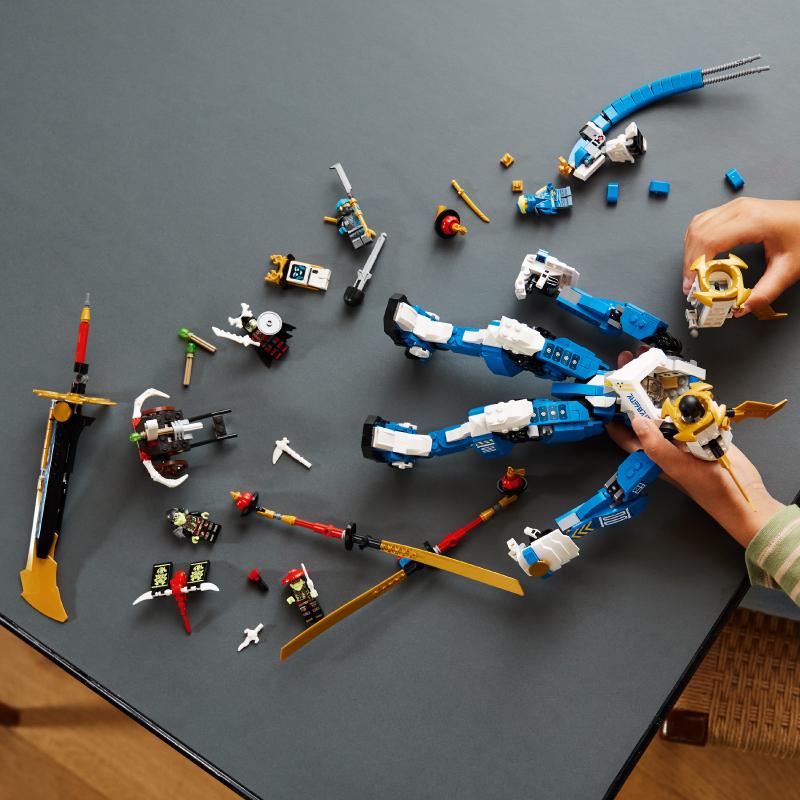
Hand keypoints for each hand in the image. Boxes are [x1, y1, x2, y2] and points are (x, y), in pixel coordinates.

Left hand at [606, 351, 784, 546]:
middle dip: (634, 385)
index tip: (608, 385)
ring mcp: (682, 433)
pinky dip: (684, 391)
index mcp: (649, 453)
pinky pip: (688, 406)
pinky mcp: (702, 428)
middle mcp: (662, 441)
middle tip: (629, 359)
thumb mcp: (677, 467)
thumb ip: (656, 447)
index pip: (623, 430)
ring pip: (664, 405)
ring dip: (658, 383)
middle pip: (642, 409)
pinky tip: (679, 373)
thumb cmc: (710, 489)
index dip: (613, 410)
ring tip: (650, 358)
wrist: (745, 495)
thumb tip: (636, 422)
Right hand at [683, 197, 799, 314]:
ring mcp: (735, 207)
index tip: (693, 285)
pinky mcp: (733, 210)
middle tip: (691, 284)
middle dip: (690, 261)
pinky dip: (696, 240)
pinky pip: (703, 222)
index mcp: (753, 220)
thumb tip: (742, 307)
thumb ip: (766, 291)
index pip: (709, 240)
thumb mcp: (790, 268)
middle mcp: (739, 209)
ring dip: (690, 250)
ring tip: (694, 273)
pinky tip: (699, 255)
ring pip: (696, 226)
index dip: (695, 265)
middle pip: (698, 233)